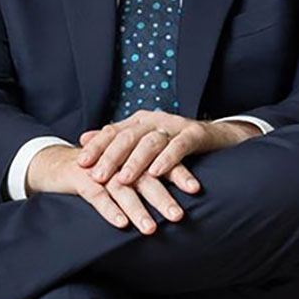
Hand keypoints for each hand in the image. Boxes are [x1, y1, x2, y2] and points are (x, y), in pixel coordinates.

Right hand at [25, 144, 185, 234]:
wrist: (57, 163)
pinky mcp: (80, 178)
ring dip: (138, 209)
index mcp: (132, 152)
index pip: (160, 160)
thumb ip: (147, 175)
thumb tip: (181, 193)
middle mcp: (119, 158)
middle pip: (144, 176)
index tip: (196, 189)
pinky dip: (109, 210)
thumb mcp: (124, 169)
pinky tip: (121, 224)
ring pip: (122, 188)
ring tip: (151, 229)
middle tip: (179, 216)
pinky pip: (96, 195)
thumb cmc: (99, 169)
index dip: (178, 173)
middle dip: (162, 197)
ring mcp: (99, 168)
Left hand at [77, 111, 259, 187]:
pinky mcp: (196, 133)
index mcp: (139, 120)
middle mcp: (155, 119)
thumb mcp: (144, 142)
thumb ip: (116, 141)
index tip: (81, 164)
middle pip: (128, 136)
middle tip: (98, 176)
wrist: (217, 138)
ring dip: (136, 161)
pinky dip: (168, 159)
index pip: (113, 131)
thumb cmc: (175, 145)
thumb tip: (83, 139)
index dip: (96, 147)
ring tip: (124, 180)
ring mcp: (175, 125)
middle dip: (111, 156)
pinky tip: (158, 173)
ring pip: (151, 141)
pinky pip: (180, 145)